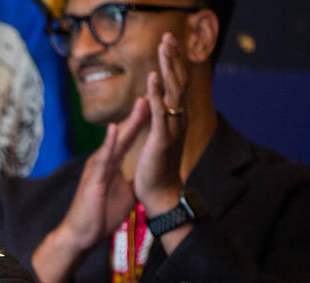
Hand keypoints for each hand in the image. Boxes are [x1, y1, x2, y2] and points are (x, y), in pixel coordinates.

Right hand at [54, 98, 148, 254]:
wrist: (82, 234)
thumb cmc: (100, 215)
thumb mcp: (124, 193)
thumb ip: (133, 178)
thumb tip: (146, 172)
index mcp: (111, 164)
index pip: (128, 139)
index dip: (142, 122)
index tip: (156, 105)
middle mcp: (103, 162)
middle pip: (122, 134)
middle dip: (138, 115)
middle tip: (151, 93)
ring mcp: (96, 168)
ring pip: (114, 141)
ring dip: (127, 122)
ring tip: (140, 103)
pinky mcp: (92, 179)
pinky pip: (102, 159)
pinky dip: (107, 143)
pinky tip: (113, 129)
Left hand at [134, 32, 188, 215]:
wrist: (161, 196)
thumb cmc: (157, 170)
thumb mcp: (161, 139)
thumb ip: (162, 121)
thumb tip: (159, 106)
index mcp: (176, 120)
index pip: (177, 85)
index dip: (175, 63)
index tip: (170, 43)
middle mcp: (178, 120)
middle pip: (178, 82)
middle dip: (173, 58)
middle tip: (169, 36)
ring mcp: (171, 129)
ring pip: (172, 92)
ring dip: (168, 68)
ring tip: (164, 46)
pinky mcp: (161, 140)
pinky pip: (159, 113)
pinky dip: (157, 94)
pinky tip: (153, 77)